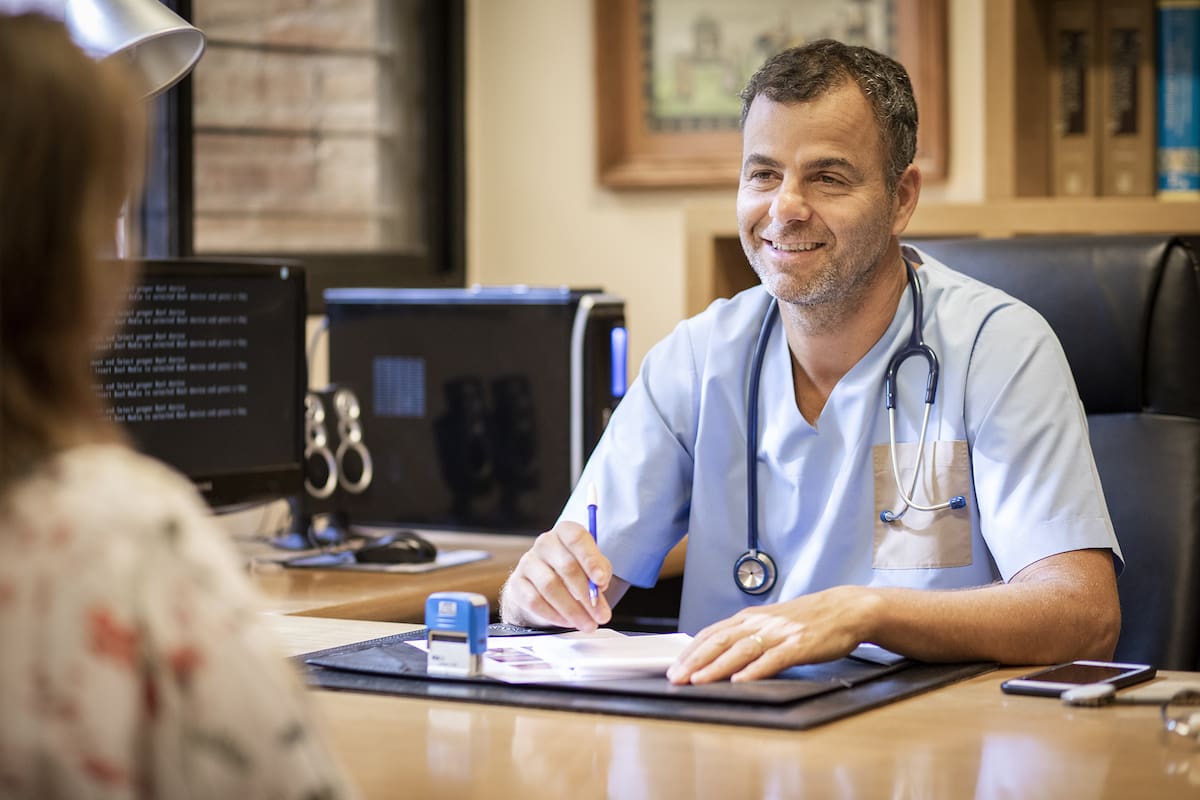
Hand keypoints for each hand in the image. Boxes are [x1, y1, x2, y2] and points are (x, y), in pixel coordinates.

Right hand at [499, 520, 612, 631]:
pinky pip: (534, 601)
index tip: (601, 581)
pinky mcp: (517, 583)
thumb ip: (600, 571)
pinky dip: (554, 614)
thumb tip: (600, 584)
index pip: (576, 538)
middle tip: (601, 615)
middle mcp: (545, 543)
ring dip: (572, 609)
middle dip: (587, 594)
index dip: (591, 560)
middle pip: (566, 566)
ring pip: (550, 587)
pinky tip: (567, 622)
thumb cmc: (571, 573)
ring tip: (587, 623)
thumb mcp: (591, 566)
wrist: (540, 586)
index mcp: (565, 532)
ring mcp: (528, 562)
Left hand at [666, 586, 879, 683]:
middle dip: (695, 660)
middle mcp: (761, 622)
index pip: (712, 632)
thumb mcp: (771, 622)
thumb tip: (717, 653)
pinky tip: (741, 681)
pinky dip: (755, 670)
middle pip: (720, 640)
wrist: (845, 609)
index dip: (690, 650)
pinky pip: (774, 659)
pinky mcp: (800, 645)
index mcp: (751, 617)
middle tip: (675, 677)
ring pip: (741, 650)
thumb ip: (747, 634)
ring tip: (698, 681)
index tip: (673, 667)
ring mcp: (780, 633)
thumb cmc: (807, 619)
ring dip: (717, 667)